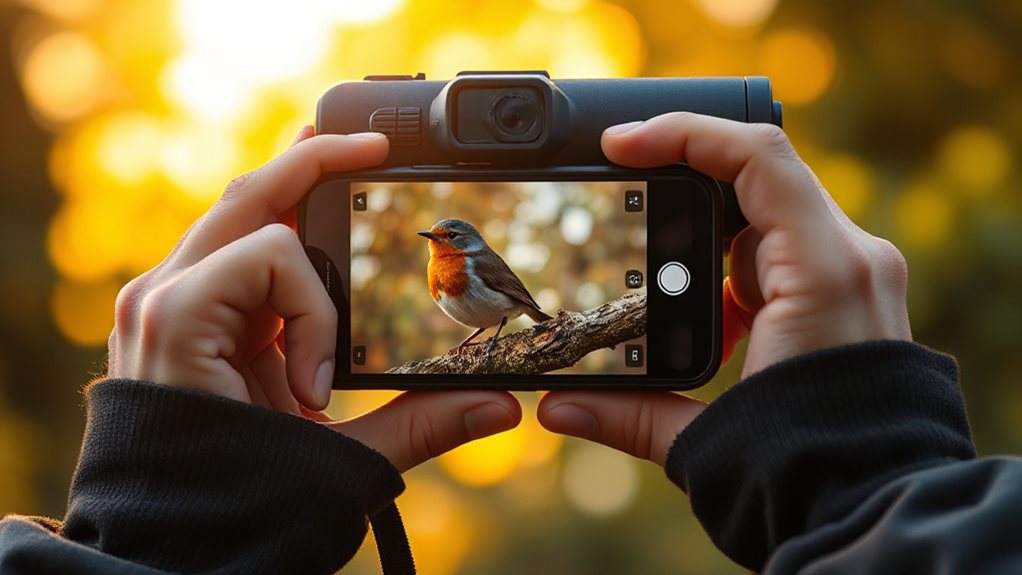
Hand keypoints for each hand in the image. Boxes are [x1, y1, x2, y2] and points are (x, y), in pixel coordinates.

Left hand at [108, 126, 520, 471]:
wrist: (166, 552)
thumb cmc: (232, 505)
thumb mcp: (327, 462)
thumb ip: (418, 424)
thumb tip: (504, 405)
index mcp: (181, 319)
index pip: (272, 253)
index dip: (315, 315)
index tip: (315, 394)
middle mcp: (159, 294)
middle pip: (245, 195)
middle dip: (312, 163)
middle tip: (372, 144)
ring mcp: (160, 302)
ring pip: (233, 217)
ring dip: (292, 194)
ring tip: (342, 169)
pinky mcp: (176, 317)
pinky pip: (228, 255)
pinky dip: (275, 240)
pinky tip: (308, 238)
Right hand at [538, 113, 910, 465]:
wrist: (879, 511)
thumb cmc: (810, 471)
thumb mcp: (711, 436)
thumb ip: (630, 415)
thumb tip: (555, 406)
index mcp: (823, 272)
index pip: (757, 156)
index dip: (682, 134)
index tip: (621, 145)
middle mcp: (850, 258)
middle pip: (757, 179)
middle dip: (683, 193)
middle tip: (626, 210)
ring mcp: (856, 272)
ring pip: (769, 215)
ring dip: (709, 239)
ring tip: (662, 282)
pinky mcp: (850, 293)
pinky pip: (786, 252)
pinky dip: (737, 270)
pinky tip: (711, 316)